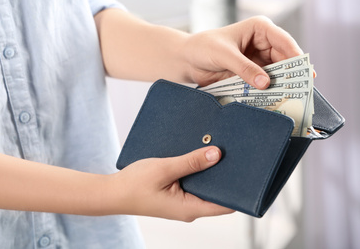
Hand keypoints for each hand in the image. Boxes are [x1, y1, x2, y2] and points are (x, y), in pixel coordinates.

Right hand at [110, 146, 233, 221]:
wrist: (113, 192)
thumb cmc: (134, 185)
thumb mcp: (165, 169)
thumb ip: (191, 162)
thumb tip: (216, 154)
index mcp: (190, 208)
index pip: (225, 205)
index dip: (238, 191)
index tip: (246, 173)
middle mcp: (189, 208)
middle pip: (216, 194)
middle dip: (223, 176)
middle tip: (230, 155)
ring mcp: (182, 203)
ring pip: (203, 187)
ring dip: (208, 171)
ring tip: (214, 152)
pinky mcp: (175, 195)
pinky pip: (192, 184)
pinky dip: (196, 171)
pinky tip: (196, 156)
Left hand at [182, 16, 303, 88]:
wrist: (188, 60)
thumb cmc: (204, 48)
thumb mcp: (225, 56)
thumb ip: (244, 68)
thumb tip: (265, 83)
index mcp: (260, 29)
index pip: (284, 41)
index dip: (296, 56)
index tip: (304, 72)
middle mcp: (263, 43)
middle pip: (284, 59)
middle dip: (291, 74)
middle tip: (299, 91)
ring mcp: (258, 60)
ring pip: (277, 73)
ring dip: (281, 85)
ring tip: (290, 98)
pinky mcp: (252, 74)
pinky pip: (265, 83)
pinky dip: (269, 92)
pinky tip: (274, 100)